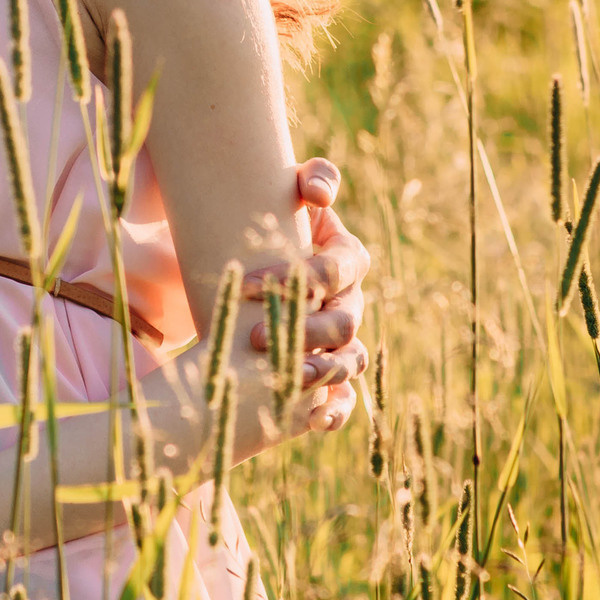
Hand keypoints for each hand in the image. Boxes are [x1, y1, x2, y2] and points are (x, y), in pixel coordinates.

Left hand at [247, 158, 367, 425]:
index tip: (249, 282)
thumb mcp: (284, 193)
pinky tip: (316, 421)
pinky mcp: (327, 371)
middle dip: (306, 330)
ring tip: (290, 379)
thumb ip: (311, 179)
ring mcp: (342, 340)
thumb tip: (319, 194)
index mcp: (346, 258)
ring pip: (350, 362)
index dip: (303, 275)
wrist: (250, 260)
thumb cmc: (267, 221)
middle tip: (257, 336)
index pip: (339, 268)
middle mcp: (350, 300)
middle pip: (346, 321)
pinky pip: (344, 397)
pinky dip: (335, 411)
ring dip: (325, 372)